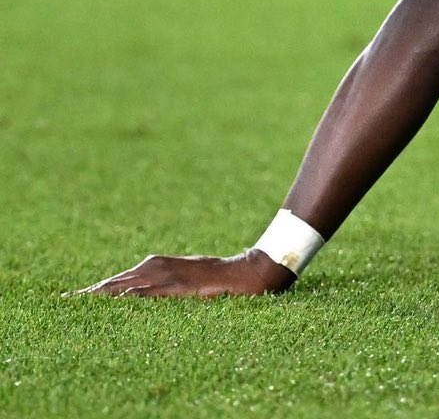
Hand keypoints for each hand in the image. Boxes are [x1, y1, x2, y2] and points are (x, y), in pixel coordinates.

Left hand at [72, 249, 295, 298]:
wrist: (241, 274)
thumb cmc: (215, 275)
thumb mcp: (184, 275)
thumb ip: (164, 282)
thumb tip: (145, 295)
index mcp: (154, 264)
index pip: (117, 280)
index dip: (95, 290)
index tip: (73, 299)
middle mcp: (153, 268)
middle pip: (112, 284)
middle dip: (88, 295)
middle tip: (63, 304)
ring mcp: (161, 278)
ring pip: (119, 289)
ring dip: (96, 299)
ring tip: (74, 308)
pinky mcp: (170, 289)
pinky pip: (138, 297)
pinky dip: (117, 302)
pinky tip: (103, 309)